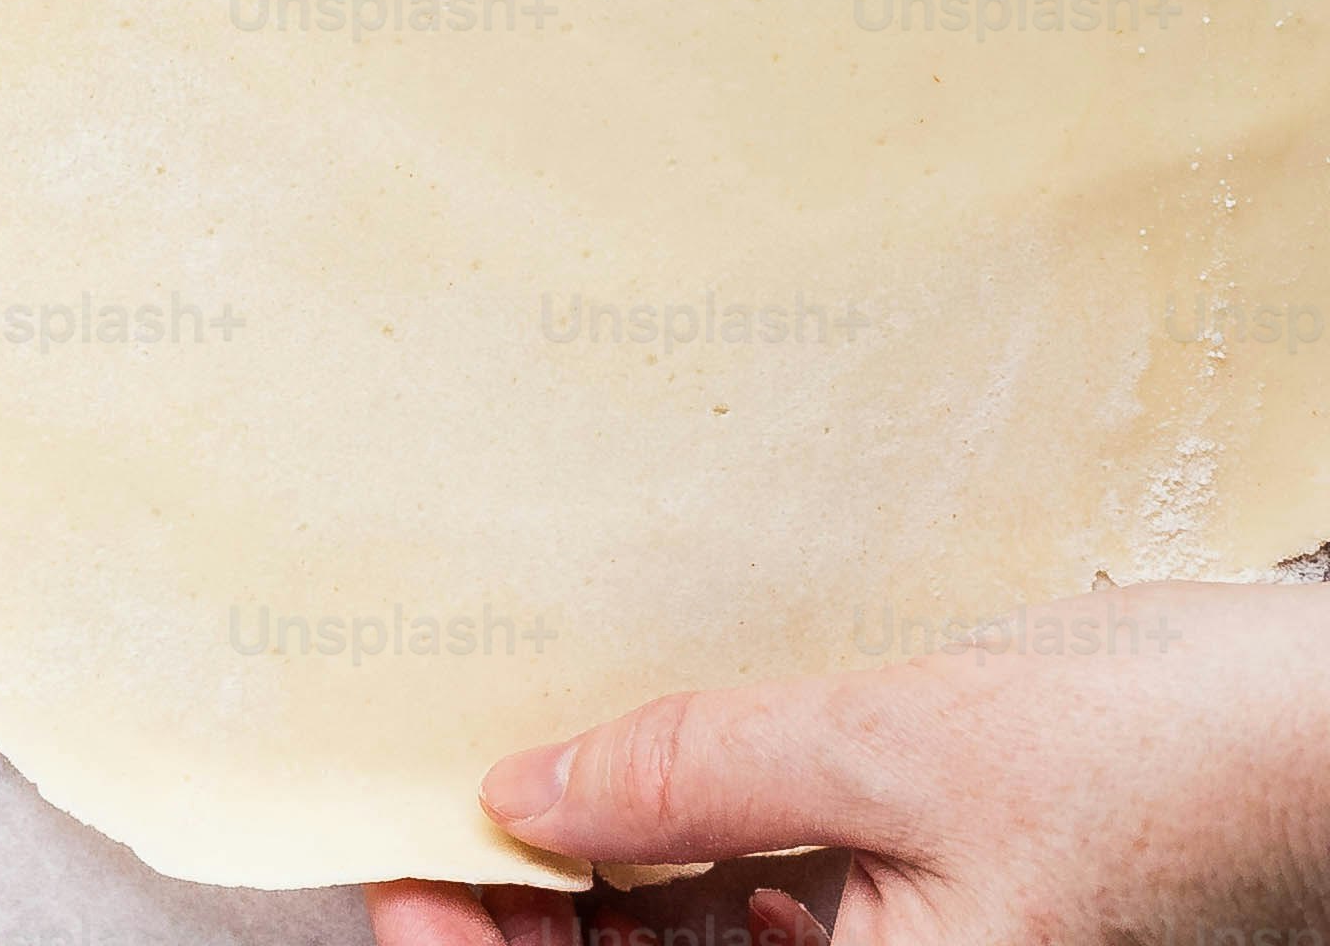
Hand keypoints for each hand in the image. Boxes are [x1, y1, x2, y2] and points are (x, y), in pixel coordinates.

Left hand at [357, 583, 1329, 943]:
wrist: (1317, 719)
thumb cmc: (1158, 753)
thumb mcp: (894, 746)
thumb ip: (699, 777)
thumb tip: (529, 799)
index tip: (404, 896)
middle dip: (540, 922)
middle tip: (422, 830)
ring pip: (711, 941)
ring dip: (604, 883)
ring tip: (500, 787)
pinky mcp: (936, 893)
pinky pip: (781, 896)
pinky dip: (694, 847)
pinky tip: (627, 781)